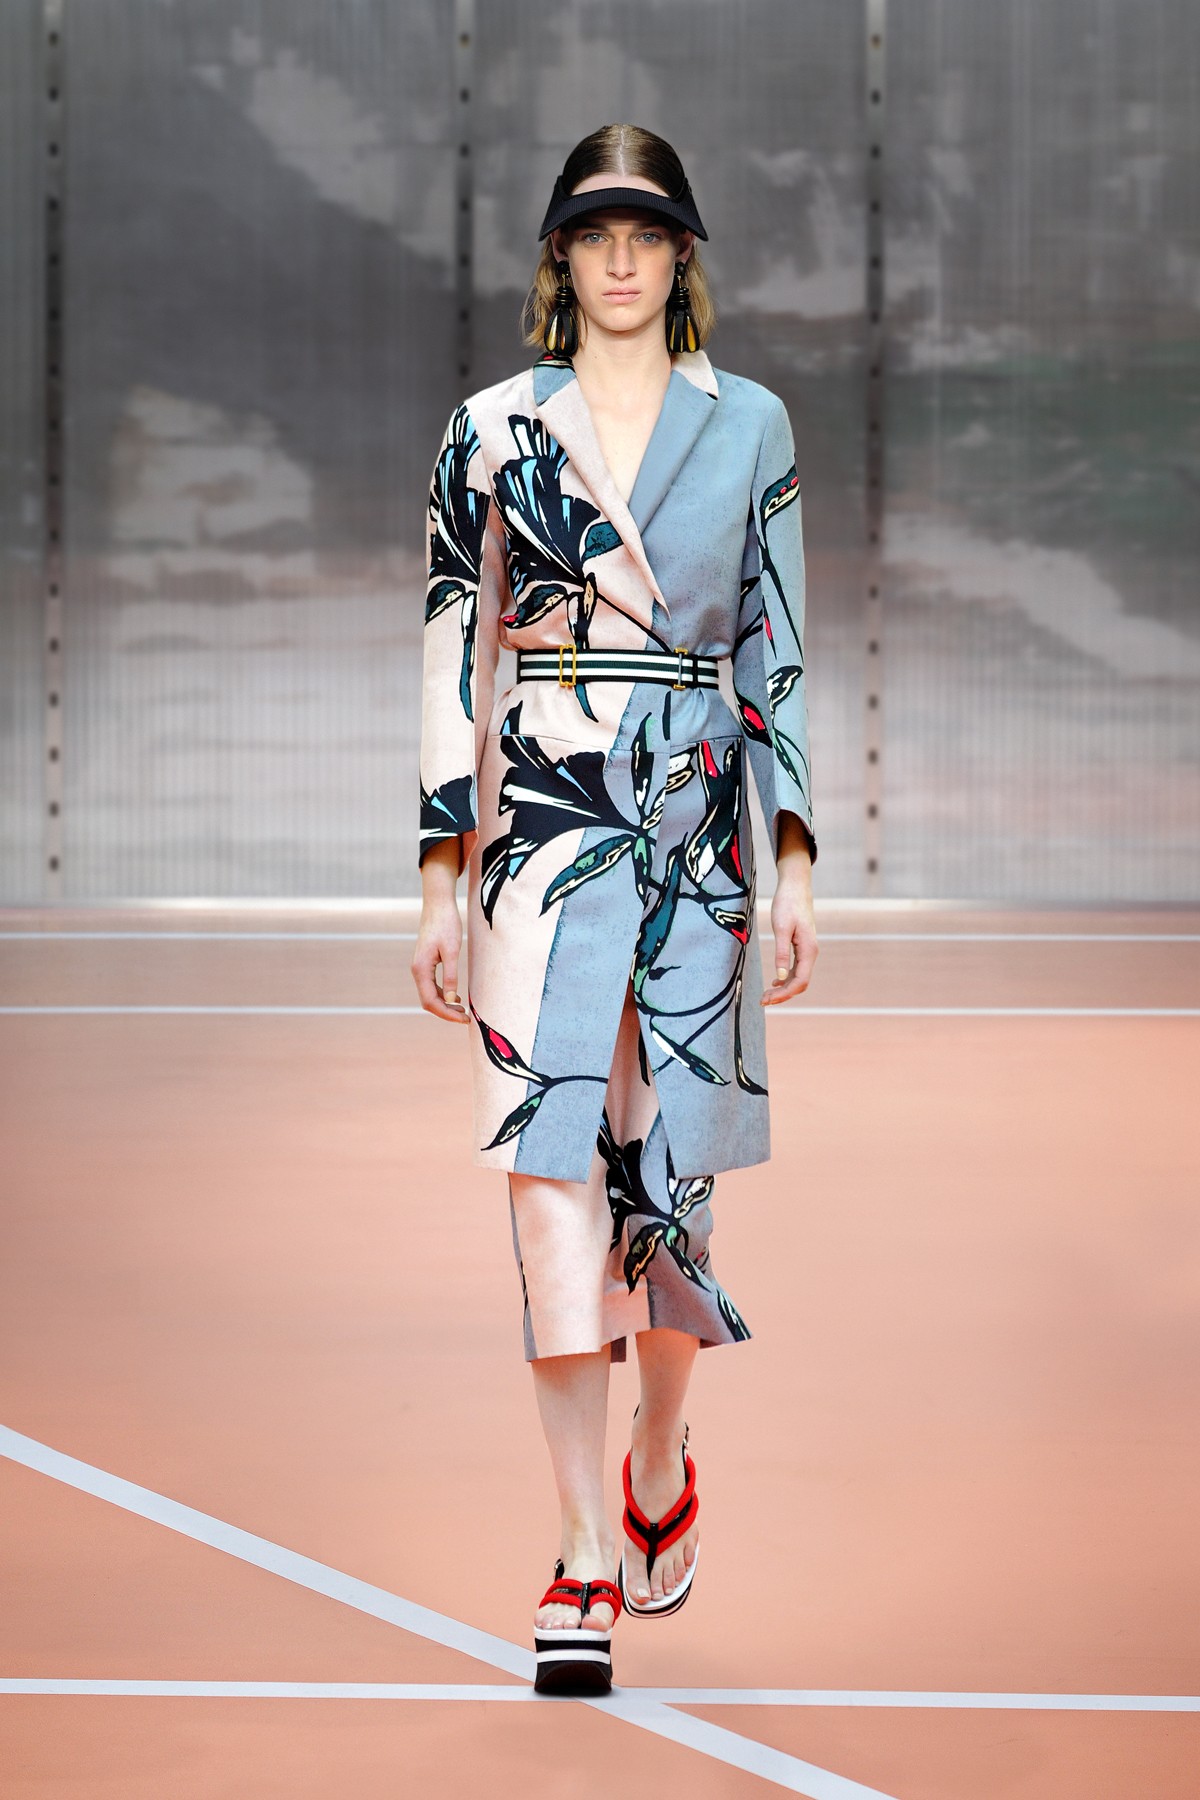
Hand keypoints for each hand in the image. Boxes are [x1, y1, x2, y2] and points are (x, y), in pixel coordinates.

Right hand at [411, 840, 467, 1022]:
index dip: (446, 1014)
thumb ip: (451, 976)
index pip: (430, 1001)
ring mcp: (420, 967)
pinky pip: (432, 985)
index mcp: (421, 969)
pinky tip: (456, 998)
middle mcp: (417, 970)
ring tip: (463, 1011)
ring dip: (445, 1005)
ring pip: (430, 994)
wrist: (438, 904)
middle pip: (428, 1001)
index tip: (464, 1019)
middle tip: (466, 1018)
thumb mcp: (451, 951)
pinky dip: (443, 995)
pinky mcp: (426, 963)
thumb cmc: (446, 924)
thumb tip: (451, 1000)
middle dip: (446, 1012)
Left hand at [761, 813, 817, 1005]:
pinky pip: (797, 968)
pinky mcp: (802, 946)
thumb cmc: (787, 904)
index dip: (785, 995)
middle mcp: (811, 953)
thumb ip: (781, 953)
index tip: (767, 1000)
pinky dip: (786, 977)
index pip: (800, 982)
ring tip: (766, 995)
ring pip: (798, 977)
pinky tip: (775, 981)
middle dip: (783, 995)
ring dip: (784, 988)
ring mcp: (807, 950)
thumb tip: (781, 976)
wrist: (795, 886)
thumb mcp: (781, 928)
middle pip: (800, 982)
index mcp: (808, 950)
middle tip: (763, 1001)